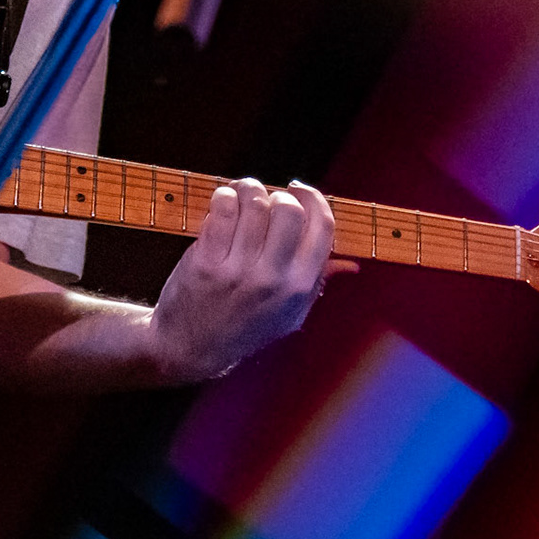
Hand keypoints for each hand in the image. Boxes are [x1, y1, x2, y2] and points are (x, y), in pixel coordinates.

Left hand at [144, 178, 353, 381]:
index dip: (314, 198)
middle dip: (278, 195)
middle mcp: (273, 280)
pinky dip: (223, 197)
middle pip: (290, 209)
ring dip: (247, 190)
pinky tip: (223, 204)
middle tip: (266, 200)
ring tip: (241, 197)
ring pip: (255, 203)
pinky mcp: (205, 263)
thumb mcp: (288, 315)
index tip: (298, 190)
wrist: (190, 348)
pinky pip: (223, 210)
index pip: (323, 226)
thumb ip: (316, 284)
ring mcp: (238, 272)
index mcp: (300, 288)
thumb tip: (349, 264)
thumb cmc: (242, 327)